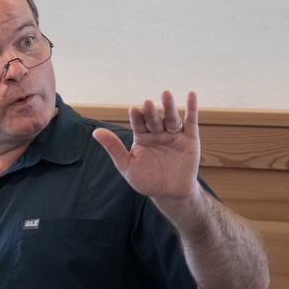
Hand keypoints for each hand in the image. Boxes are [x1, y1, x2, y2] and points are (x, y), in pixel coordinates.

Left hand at [92, 90, 200, 204]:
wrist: (170, 194)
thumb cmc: (146, 181)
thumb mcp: (127, 166)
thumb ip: (114, 148)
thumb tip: (96, 132)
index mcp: (142, 136)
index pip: (138, 123)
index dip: (136, 117)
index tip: (133, 110)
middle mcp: (157, 132)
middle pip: (154, 119)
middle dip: (150, 112)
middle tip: (147, 103)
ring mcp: (174, 134)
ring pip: (171, 118)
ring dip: (169, 106)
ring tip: (165, 94)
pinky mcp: (190, 139)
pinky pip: (191, 122)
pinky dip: (192, 108)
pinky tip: (191, 95)